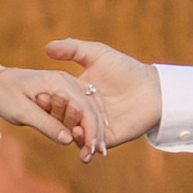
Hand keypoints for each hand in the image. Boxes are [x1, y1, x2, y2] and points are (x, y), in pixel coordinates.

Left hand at [0, 63, 96, 157]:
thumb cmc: (5, 95)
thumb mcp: (22, 112)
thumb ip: (46, 124)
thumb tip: (69, 140)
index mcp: (58, 82)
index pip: (84, 106)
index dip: (91, 129)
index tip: (92, 150)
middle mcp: (68, 80)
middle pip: (92, 106)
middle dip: (97, 130)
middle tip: (99, 153)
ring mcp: (69, 84)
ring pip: (91, 106)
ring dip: (96, 126)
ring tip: (98, 149)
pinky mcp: (67, 91)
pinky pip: (84, 106)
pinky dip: (90, 121)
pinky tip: (91, 136)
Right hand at [53, 38, 162, 152]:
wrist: (153, 88)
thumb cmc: (126, 68)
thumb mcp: (97, 54)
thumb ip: (72, 49)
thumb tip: (47, 47)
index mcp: (78, 94)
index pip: (58, 100)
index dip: (48, 99)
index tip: (38, 95)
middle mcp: (84, 112)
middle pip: (63, 117)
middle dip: (55, 114)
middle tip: (46, 108)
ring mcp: (94, 127)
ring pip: (74, 132)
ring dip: (67, 128)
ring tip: (62, 123)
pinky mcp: (107, 139)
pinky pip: (91, 144)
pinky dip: (83, 142)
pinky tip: (78, 134)